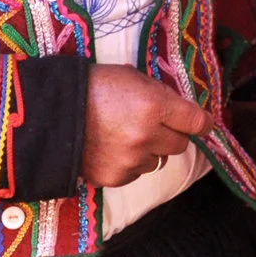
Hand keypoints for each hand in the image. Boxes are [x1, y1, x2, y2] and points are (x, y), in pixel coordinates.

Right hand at [80, 65, 210, 187]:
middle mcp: (147, 136)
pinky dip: (129, 164)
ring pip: (157, 161)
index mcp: (154, 106)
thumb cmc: (94, 87)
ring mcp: (131, 160)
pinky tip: (111, 148)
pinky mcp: (115, 178)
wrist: (52, 113)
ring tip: (124, 136)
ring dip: (149, 151)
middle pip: (180, 145)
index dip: (203, 123)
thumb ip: (160, 95)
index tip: (203, 124)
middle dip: (172, 134)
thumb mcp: (132, 78)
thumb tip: (180, 110)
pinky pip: (135, 173)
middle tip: (154, 125)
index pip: (196, 122)